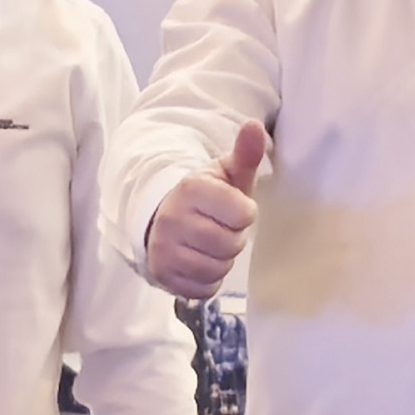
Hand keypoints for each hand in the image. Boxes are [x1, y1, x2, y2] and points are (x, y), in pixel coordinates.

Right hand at [145, 121, 269, 295]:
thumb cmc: (206, 197)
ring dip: (221, 260)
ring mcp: (163, 248)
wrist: (162, 217)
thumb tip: (253, 125)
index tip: (233, 208)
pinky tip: (200, 261)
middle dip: (233, 239)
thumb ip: (245, 153)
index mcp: (191, 188)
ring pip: (216, 269)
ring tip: (210, 244)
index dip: (245, 213)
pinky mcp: (161, 274)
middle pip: (230, 244)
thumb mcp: (226, 173)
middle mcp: (172, 218)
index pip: (243, 213)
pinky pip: (202, 289)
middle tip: (221, 229)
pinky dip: (208, 280)